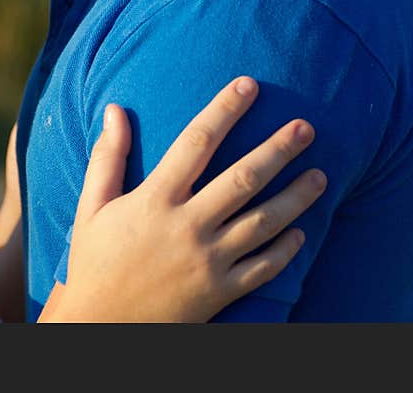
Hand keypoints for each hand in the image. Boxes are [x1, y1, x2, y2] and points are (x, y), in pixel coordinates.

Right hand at [52, 76, 325, 322]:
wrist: (100, 326)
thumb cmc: (94, 262)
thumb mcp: (92, 206)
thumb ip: (107, 157)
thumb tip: (114, 110)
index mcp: (154, 200)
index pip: (196, 142)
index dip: (224, 109)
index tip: (248, 85)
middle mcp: (186, 226)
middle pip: (243, 178)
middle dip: (278, 149)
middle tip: (307, 126)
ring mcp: (207, 261)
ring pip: (264, 222)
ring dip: (297, 197)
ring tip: (321, 175)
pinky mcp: (220, 292)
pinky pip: (263, 269)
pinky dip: (286, 250)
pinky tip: (301, 232)